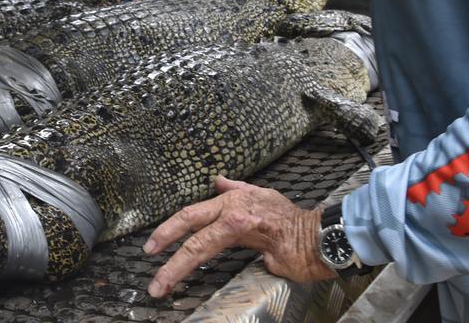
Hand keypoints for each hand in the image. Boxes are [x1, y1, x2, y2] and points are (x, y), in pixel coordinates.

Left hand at [142, 175, 335, 297]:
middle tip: (147, 259)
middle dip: (164, 240)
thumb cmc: (293, 225)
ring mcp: (244, 226)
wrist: (321, 237)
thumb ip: (237, 190)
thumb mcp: (263, 198)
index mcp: (234, 202)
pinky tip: (192, 286)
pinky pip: (227, 260)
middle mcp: (234, 210)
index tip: (152, 245)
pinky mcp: (257, 246)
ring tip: (160, 285)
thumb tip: (219, 182)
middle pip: (190, 221)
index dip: (169, 228)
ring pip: (201, 244)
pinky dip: (206, 272)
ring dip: (176, 266)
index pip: (193, 213)